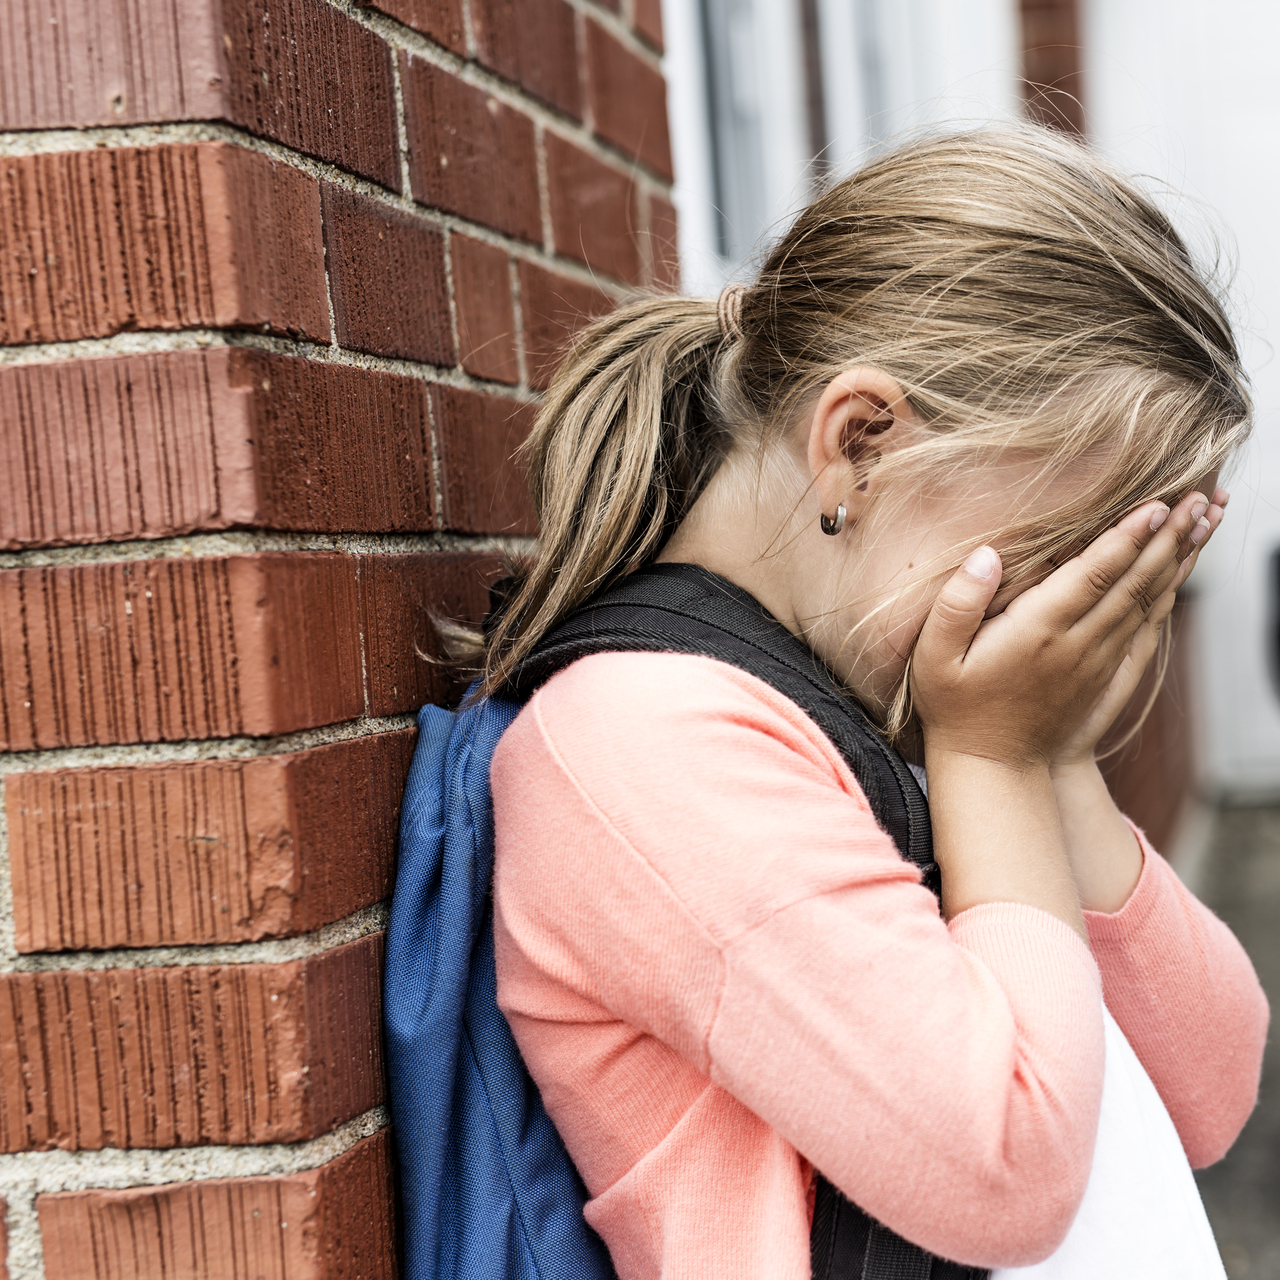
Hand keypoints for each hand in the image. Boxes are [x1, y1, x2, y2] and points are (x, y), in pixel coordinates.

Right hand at [911, 490, 1210, 772]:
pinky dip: (1165, 595)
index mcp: (1037, 631)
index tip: (1156, 504)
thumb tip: (986, 554)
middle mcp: (1076, 644)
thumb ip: (957, 603)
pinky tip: (1176, 574)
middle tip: (1197, 497)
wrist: (993, 768)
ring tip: (1203, 522)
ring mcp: (1096, 661)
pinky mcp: (1105, 675)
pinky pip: (1144, 627)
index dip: (1126, 537)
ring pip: (1146, 601)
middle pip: (1132, 582)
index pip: (1093, 574)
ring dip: (1175, 560)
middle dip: (1167, 537)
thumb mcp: (934, 656)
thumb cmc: (956, 707)